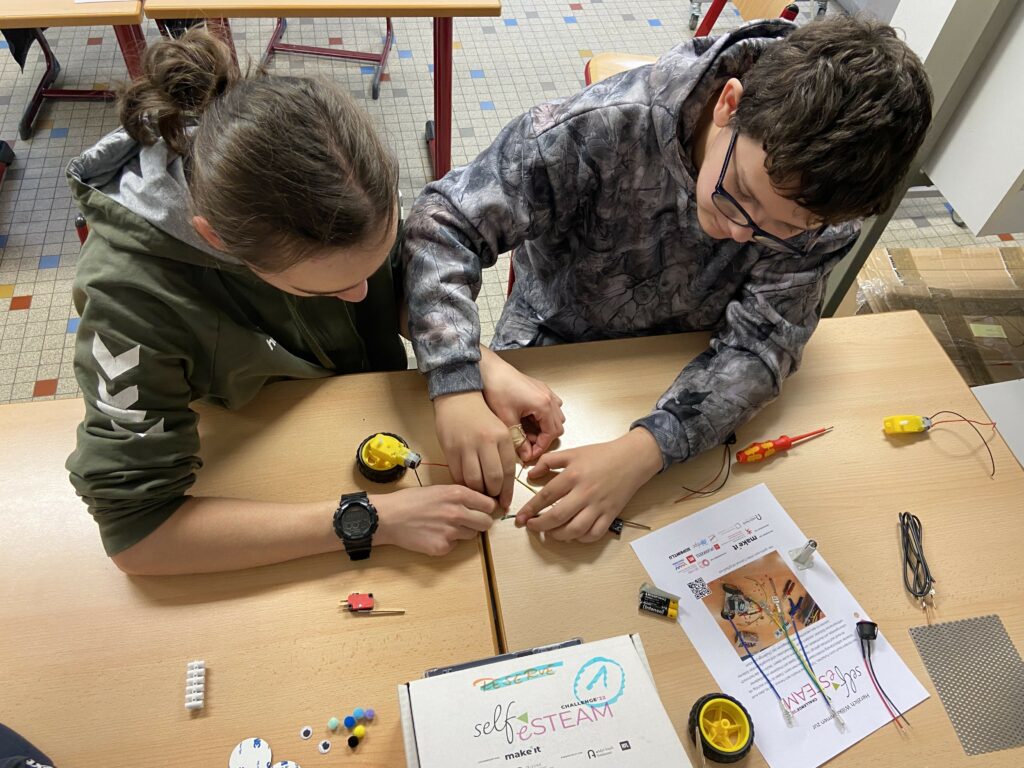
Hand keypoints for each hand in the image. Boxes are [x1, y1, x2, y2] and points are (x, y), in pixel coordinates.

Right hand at [372, 485, 497, 556]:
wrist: (388, 517)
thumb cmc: (410, 501)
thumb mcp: (438, 489)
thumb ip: (459, 495)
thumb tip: (479, 503)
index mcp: (458, 494)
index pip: (489, 505)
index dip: (486, 508)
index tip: (482, 510)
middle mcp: (458, 512)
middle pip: (486, 523)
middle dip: (480, 522)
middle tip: (469, 521)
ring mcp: (451, 531)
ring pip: (472, 535)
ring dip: (463, 532)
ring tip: (445, 526)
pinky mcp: (442, 547)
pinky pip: (455, 546)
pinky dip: (448, 543)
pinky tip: (434, 535)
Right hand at [433, 390, 516, 507]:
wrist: (458, 397)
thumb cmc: (481, 416)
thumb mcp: (500, 430)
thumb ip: (502, 453)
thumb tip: (502, 483)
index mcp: (503, 437)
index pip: (508, 472)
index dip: (507, 492)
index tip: (505, 503)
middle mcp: (487, 442)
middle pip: (493, 479)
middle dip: (493, 495)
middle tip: (490, 501)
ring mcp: (467, 446)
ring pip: (474, 480)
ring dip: (476, 492)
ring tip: (477, 495)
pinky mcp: (450, 449)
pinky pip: (457, 475)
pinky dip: (462, 484)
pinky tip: (465, 486)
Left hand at [479, 347, 564, 462]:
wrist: (489, 369)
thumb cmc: (497, 388)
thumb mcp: (506, 419)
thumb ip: (519, 439)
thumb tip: (525, 454)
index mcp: (543, 405)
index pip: (551, 434)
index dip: (540, 448)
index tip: (529, 455)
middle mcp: (548, 398)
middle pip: (557, 426)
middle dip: (544, 439)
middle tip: (528, 446)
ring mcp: (545, 391)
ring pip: (556, 416)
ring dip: (545, 427)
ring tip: (527, 432)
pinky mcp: (539, 388)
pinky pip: (551, 406)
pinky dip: (544, 416)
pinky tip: (529, 419)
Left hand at [515, 428, 662, 542]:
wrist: (631, 459)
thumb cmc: (601, 455)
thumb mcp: (572, 452)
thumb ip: (549, 461)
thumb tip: (531, 474)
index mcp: (573, 475)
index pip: (546, 496)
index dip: (530, 509)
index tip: (521, 518)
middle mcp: (585, 492)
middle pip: (557, 516)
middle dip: (540, 525)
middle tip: (532, 527)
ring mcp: (598, 506)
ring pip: (575, 530)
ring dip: (559, 535)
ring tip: (551, 532)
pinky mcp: (610, 515)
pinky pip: (594, 534)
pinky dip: (581, 539)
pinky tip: (573, 534)